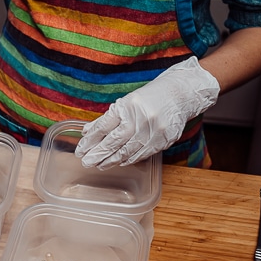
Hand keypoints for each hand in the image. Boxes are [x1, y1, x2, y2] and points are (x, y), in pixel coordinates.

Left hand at [75, 56, 219, 168]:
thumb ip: (106, 119)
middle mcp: (140, 119)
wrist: (180, 95)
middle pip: (113, 142)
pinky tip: (119, 162)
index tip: (80, 150)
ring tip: (100, 165)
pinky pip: (142, 154)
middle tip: (86, 162)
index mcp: (127, 107)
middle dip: (98, 155)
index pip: (103, 127)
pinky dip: (128, 160)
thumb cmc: (151, 97)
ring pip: (127, 151)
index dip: (90, 141)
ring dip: (111, 160)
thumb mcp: (126, 103)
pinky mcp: (163, 140)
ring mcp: (153, 131)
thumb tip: (87, 132)